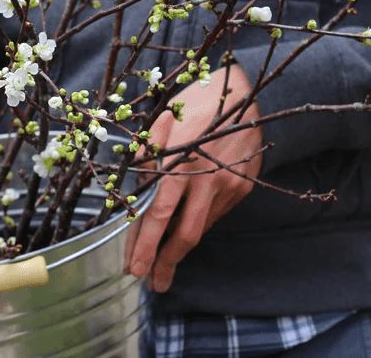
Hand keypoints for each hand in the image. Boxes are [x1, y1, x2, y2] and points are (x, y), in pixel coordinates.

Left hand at [123, 64, 263, 292]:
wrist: (244, 94)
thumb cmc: (193, 104)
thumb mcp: (160, 123)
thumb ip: (146, 157)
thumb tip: (137, 186)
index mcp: (182, 162)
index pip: (160, 213)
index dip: (146, 244)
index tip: (134, 268)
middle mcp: (207, 179)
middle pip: (185, 233)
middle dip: (165, 261)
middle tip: (151, 282)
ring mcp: (229, 186)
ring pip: (200, 226)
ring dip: (179, 246)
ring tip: (161, 262)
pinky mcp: (242, 188)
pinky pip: (214, 213)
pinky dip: (195, 223)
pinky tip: (182, 230)